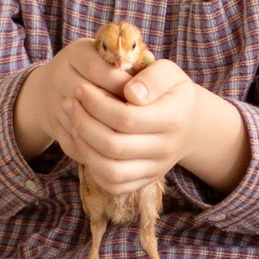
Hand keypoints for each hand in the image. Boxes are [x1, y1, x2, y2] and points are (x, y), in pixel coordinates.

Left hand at [18, 43, 245, 195]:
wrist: (189, 122)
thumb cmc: (171, 91)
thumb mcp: (168, 73)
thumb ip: (151, 77)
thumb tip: (131, 93)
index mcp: (174, 118)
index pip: (126, 118)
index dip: (96, 104)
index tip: (81, 89)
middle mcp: (166, 149)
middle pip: (114, 146)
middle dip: (83, 124)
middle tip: (70, 103)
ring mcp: (156, 168)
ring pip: (111, 171)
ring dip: (84, 148)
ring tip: (73, 124)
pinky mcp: (146, 180)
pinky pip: (115, 185)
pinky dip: (93, 168)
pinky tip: (86, 145)